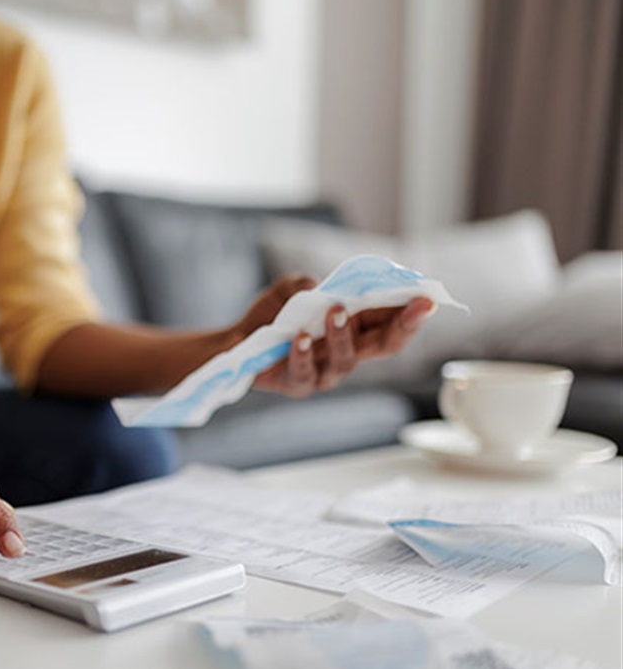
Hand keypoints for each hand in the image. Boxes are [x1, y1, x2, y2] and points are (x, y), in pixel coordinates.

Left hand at [235, 275, 433, 397]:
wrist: (238, 341)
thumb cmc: (273, 316)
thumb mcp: (289, 290)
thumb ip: (304, 284)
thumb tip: (316, 286)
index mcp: (356, 328)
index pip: (391, 322)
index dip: (413, 312)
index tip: (430, 298)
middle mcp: (346, 353)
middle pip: (384, 345)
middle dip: (403, 325)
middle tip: (417, 306)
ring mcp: (323, 372)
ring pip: (344, 360)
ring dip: (342, 334)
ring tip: (335, 311)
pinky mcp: (296, 383)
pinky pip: (304, 373)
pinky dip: (302, 355)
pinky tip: (299, 339)